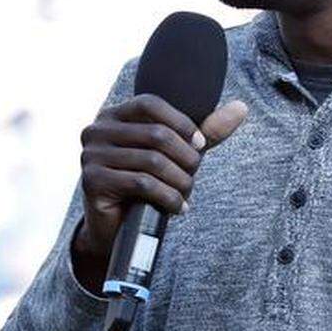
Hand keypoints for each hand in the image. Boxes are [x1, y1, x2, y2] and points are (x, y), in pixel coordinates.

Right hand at [71, 95, 246, 290]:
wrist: (119, 226)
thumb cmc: (149, 181)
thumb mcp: (179, 152)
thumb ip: (207, 130)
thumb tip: (241, 107)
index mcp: (114, 115)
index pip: (151, 104)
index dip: (182, 123)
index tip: (200, 145)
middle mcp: (96, 130)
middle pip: (156, 134)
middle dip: (185, 158)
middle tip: (193, 175)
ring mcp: (90, 155)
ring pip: (152, 161)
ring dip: (180, 181)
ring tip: (186, 193)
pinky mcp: (92, 182)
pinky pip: (142, 183)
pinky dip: (168, 197)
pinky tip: (177, 207)